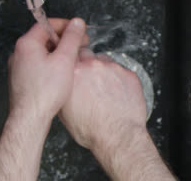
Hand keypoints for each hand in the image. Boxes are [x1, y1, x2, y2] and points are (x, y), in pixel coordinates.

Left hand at [8, 18, 86, 120]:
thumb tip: (77, 23)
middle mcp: (19, 53)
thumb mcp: (65, 59)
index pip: (47, 24)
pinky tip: (61, 75)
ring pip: (41, 52)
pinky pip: (38, 65)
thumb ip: (72, 38)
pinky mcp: (21, 80)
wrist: (30, 117)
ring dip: (58, 53)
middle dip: (64, 40)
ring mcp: (18, 67)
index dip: (66, 25)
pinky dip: (51, 65)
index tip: (78, 30)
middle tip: (79, 46)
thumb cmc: (45, 91)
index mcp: (27, 44)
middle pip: (44, 37)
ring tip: (73, 61)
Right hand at [59, 50, 174, 179]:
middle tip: (90, 79)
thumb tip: (62, 86)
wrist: (118, 136)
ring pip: (105, 61)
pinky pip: (121, 70)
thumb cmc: (92, 129)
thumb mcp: (64, 112)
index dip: (72, 61)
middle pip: (87, 54)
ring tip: (105, 88)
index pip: (70, 54)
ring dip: (104, 70)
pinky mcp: (129, 74)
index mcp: (74, 73)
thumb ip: (62, 91)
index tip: (74, 66)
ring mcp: (112, 68)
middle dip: (87, 63)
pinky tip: (117, 93)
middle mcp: (92, 66)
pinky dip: (119, 79)